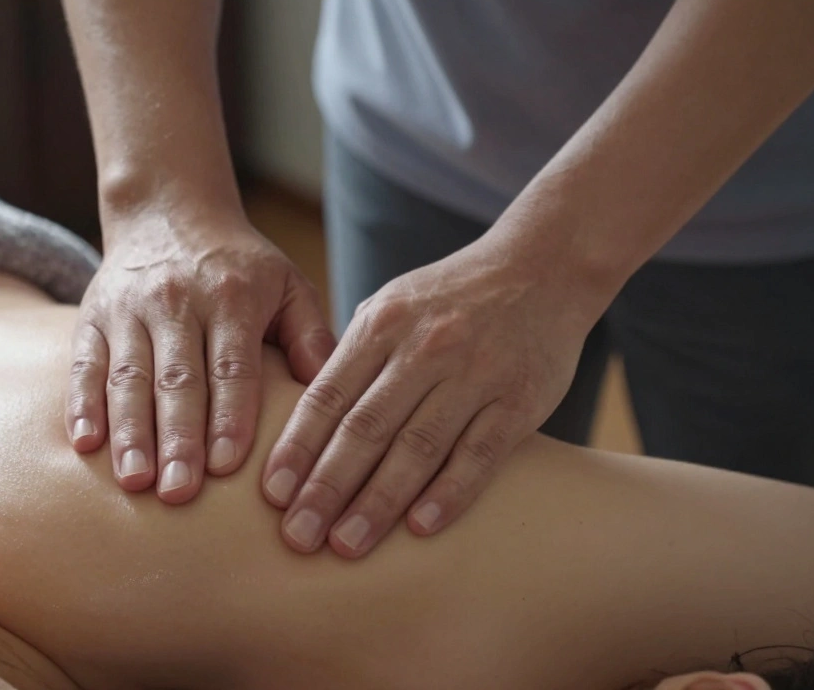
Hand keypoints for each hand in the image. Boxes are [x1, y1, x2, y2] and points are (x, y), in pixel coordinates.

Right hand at [67, 208, 335, 503]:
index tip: (227, 466)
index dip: (229, 415)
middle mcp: (177, 301)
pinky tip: (84, 445)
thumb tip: (330, 391)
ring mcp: (129, 309)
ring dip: (130, 432)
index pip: (231, 365)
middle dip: (177, 438)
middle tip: (179, 492)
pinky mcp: (92, 317)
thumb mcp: (288, 285)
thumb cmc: (240, 267)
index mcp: (231, 297)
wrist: (167, 211)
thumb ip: (312, 336)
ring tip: (135, 482)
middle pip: (178, 379)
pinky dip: (82, 405)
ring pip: (128, 376)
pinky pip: (84, 364)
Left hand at [261, 235, 605, 556]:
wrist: (542, 268)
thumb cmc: (450, 298)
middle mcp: (424, 348)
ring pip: (417, 447)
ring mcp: (474, 374)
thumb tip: (301, 422)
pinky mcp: (519, 399)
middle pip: (364, 428)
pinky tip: (420, 527)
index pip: (328, 395)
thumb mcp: (391, 306)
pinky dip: (449, 492)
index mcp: (382, 325)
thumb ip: (351, 358)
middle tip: (297, 536)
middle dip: (326, 487)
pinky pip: (479, 453)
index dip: (297, 447)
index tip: (271, 494)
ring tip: (346, 544)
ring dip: (378, 501)